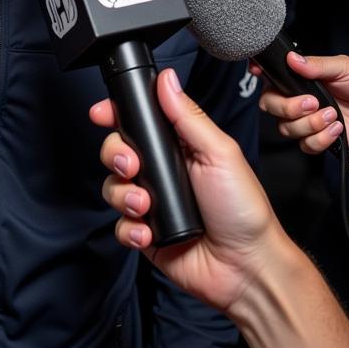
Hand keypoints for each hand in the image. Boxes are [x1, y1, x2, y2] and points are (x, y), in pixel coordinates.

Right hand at [89, 68, 287, 315]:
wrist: (246, 268)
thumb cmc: (243, 209)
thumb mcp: (219, 153)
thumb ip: (188, 116)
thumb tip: (167, 79)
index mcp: (179, 145)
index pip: (139, 121)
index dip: (116, 114)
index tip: (102, 113)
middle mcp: (162, 171)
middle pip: (117, 150)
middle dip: (115, 154)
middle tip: (131, 165)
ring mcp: (152, 202)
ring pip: (112, 186)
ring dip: (123, 194)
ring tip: (145, 206)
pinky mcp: (145, 234)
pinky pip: (119, 225)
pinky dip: (129, 229)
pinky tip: (148, 232)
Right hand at [258, 51, 348, 151]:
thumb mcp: (344, 67)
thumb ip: (317, 65)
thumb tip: (292, 59)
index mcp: (300, 79)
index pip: (270, 79)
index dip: (260, 76)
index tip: (258, 74)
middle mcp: (299, 100)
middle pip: (270, 106)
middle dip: (288, 107)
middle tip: (312, 103)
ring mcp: (307, 121)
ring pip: (287, 128)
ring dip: (310, 124)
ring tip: (333, 116)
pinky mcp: (319, 140)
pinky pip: (306, 145)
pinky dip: (321, 139)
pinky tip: (337, 129)